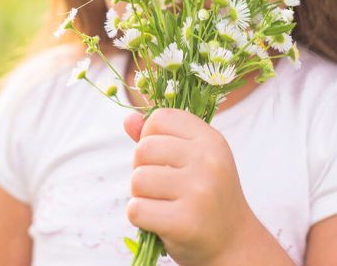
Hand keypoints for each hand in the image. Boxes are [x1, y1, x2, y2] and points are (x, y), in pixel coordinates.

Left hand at [124, 108, 251, 265]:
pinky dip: (139, 217)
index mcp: (210, 139)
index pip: (160, 117)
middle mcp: (208, 160)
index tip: (162, 156)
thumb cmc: (205, 195)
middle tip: (161, 185)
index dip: (150, 136)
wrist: (233, 243)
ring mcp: (199, 190)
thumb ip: (159, 136)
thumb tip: (128, 118)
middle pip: (144, 148)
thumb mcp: (192, 157)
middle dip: (142, 168)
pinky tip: (160, 221)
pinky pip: (136, 209)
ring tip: (162, 203)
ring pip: (137, 179)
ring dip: (140, 195)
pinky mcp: (186, 222)